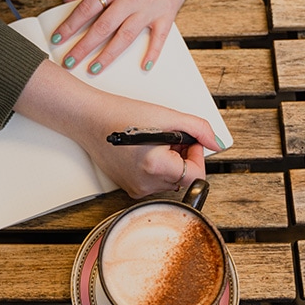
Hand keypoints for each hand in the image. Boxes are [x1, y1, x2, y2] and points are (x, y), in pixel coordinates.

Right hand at [14, 61, 221, 198]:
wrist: (89, 119)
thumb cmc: (121, 115)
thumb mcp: (167, 116)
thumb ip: (198, 128)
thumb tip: (215, 143)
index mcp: (156, 168)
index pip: (197, 176)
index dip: (197, 156)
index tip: (187, 140)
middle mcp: (146, 184)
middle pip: (184, 178)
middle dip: (183, 157)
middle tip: (170, 136)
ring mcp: (136, 189)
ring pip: (170, 181)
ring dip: (171, 163)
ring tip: (154, 142)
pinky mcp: (129, 188)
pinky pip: (155, 182)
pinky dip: (157, 168)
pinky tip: (144, 151)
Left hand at [52, 0, 200, 74]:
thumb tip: (68, 0)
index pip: (87, 8)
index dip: (70, 25)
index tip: (57, 39)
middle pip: (103, 27)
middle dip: (83, 47)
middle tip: (69, 62)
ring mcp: (149, 8)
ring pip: (125, 37)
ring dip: (108, 56)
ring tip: (93, 69)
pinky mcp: (166, 15)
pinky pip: (159, 38)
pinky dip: (152, 53)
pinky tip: (144, 67)